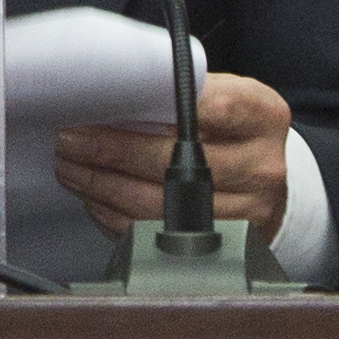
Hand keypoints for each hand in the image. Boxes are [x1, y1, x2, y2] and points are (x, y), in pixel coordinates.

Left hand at [53, 72, 293, 240]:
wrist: (267, 176)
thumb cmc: (237, 128)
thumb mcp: (226, 95)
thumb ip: (184, 94)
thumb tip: (116, 98)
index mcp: (262, 117)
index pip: (212, 107)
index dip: (158, 108)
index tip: (109, 105)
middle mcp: (260, 167)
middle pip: (174, 162)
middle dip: (111, 150)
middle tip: (71, 139)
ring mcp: (245, 211)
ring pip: (158, 205)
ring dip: (103, 185)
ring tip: (72, 167)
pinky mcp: (221, 243)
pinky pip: (155, 233)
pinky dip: (115, 215)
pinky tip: (95, 196)